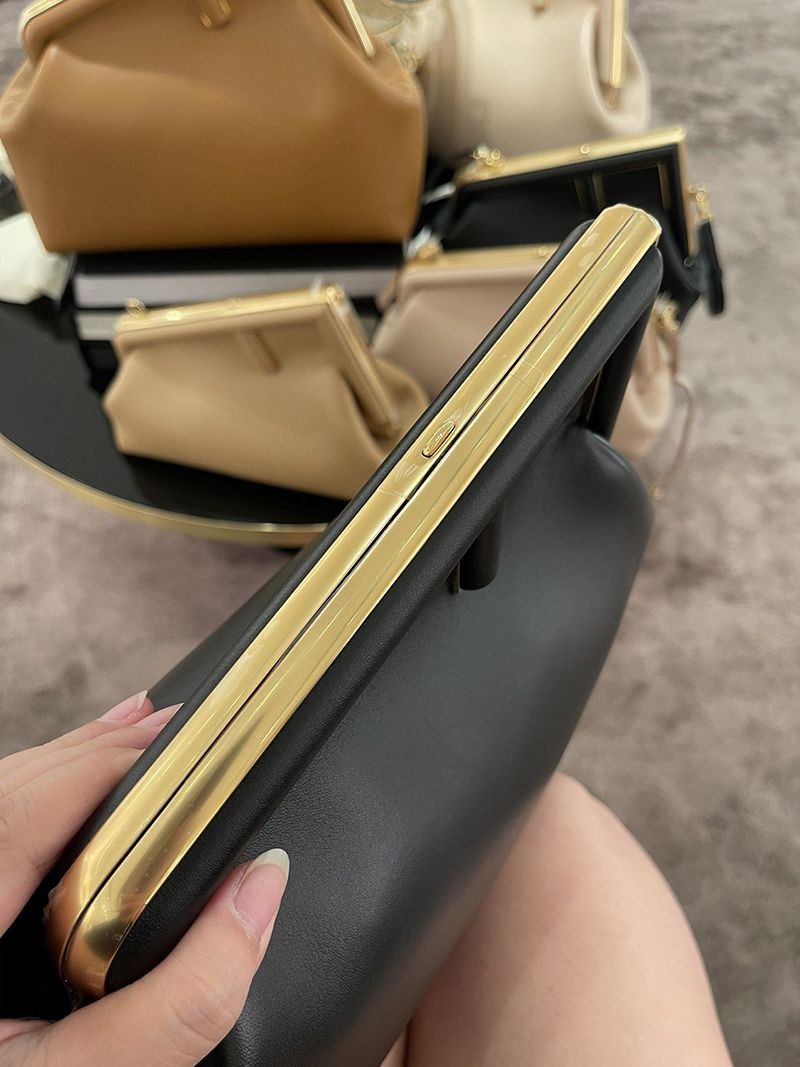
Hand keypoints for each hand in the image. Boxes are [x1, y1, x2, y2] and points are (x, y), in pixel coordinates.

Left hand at [0, 691, 289, 1065]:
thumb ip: (183, 998)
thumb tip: (260, 890)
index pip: (33, 799)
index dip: (117, 757)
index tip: (188, 736)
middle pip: (14, 786)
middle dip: (99, 751)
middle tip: (176, 730)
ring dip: (70, 772)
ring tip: (134, 745)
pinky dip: (42, 811)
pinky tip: (77, 809)